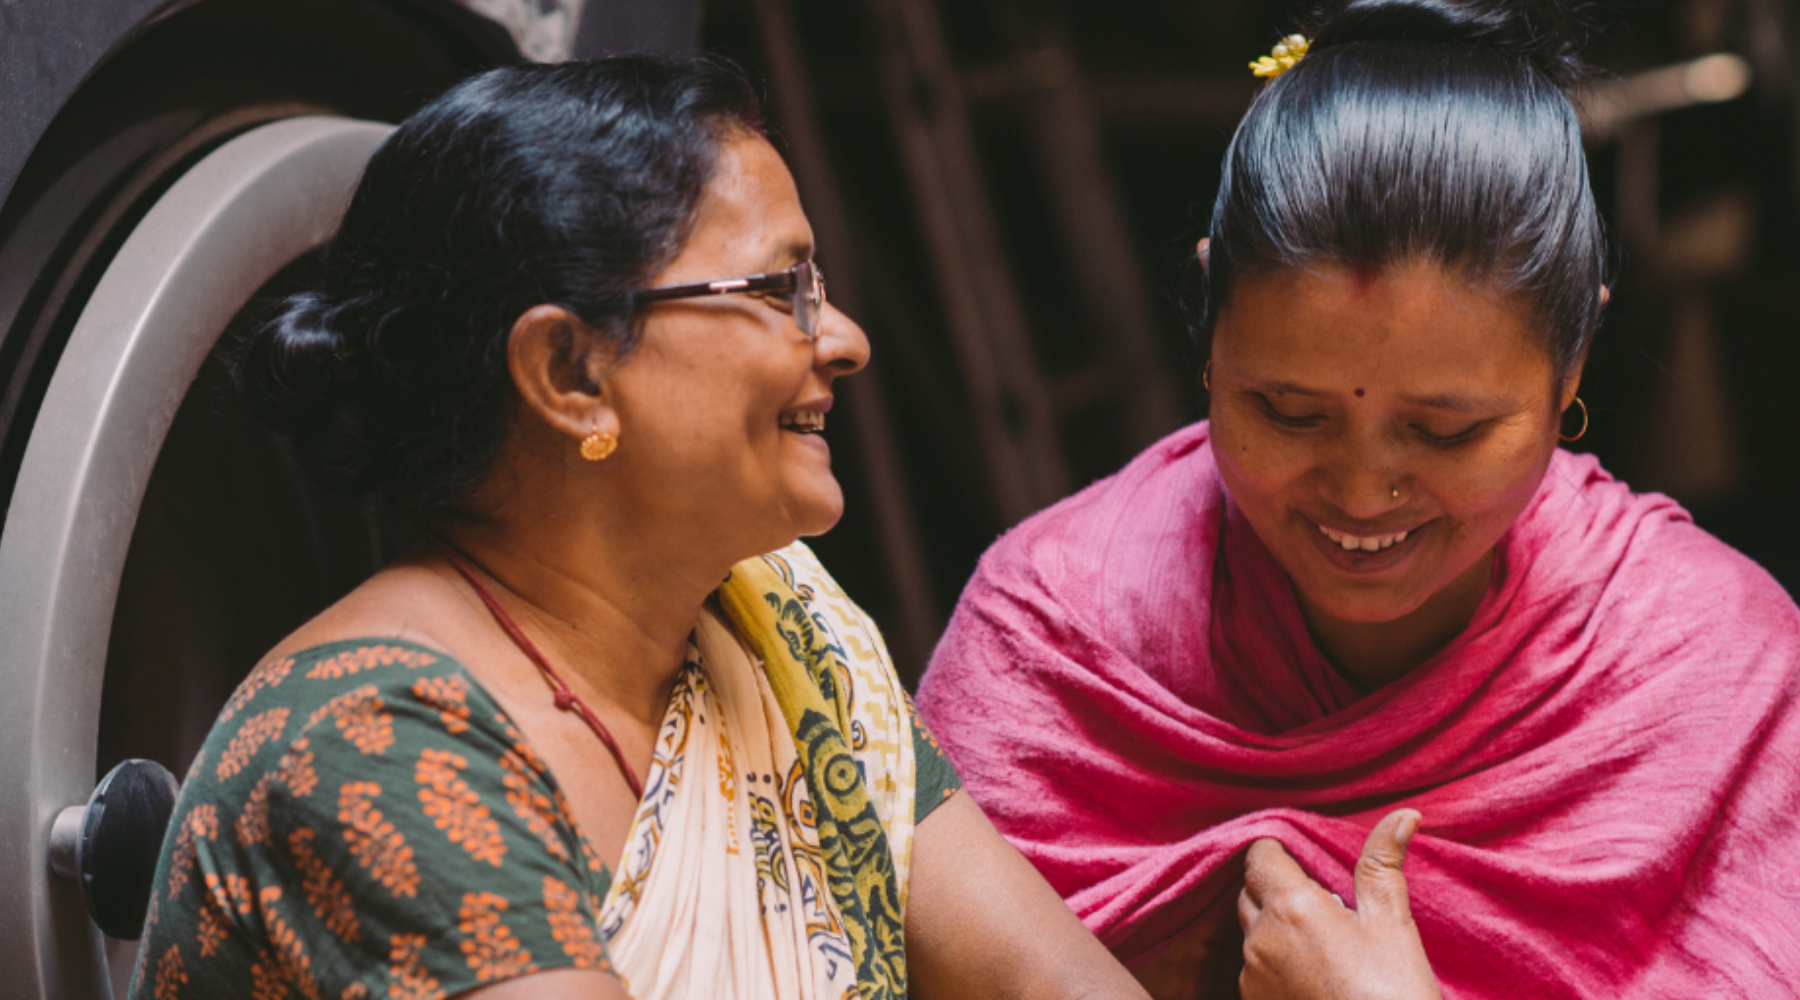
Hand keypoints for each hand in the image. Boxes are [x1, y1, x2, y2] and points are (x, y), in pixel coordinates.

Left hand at [1236, 810, 1441, 999]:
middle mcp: (1260, 939)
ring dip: (1275, 928)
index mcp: (1291, 908)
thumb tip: (1404, 815)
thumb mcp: (1393, 923)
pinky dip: (1274, 963)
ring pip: (1250, 932)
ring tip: (1323, 943)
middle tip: (1322, 903)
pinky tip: (1313, 975)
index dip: (1280, 852)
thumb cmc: (1395, 993)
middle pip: (1249, 891)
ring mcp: (1252, 977)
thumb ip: (1384, 863)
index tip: (1307, 862)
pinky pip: (1253, 969)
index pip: (1259, 855)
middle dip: (1277, 889)